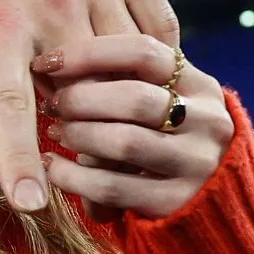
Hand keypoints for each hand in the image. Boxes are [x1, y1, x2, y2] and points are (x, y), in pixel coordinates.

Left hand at [0, 0, 178, 211]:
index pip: (9, 107)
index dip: (19, 159)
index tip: (31, 205)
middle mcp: (50, 2)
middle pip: (83, 90)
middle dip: (81, 127)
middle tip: (74, 142)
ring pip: (128, 62)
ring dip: (121, 96)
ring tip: (107, 111)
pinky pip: (158, 26)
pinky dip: (154, 58)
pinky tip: (140, 73)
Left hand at [35, 34, 234, 218]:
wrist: (206, 198)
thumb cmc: (162, 134)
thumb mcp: (160, 99)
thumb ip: (124, 79)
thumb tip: (54, 64)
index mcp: (200, 85)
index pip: (142, 52)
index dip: (87, 53)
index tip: (47, 62)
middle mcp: (207, 122)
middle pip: (134, 98)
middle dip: (79, 99)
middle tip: (51, 104)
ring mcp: (196, 165)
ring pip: (124, 142)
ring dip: (77, 135)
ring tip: (55, 131)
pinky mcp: (176, 202)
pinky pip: (112, 187)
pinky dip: (71, 176)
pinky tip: (52, 166)